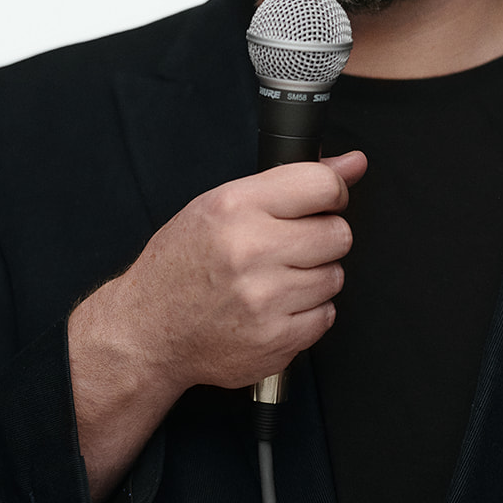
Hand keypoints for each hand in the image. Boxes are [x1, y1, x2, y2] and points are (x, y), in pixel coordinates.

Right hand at [102, 149, 365, 390]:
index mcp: (235, 207)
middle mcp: (250, 250)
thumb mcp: (221, 204)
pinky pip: (326, 316)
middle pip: (338, 234)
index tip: (323, 202)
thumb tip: (353, 163)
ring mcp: (264, 299)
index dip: (332, 193)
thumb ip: (291, 181)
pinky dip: (307, 313)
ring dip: (314, 277)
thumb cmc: (182, 263)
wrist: (148, 329)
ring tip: (275, 279)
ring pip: (335, 277)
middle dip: (322, 238)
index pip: (323, 186)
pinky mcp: (274, 339)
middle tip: (290, 246)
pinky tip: (274, 307)